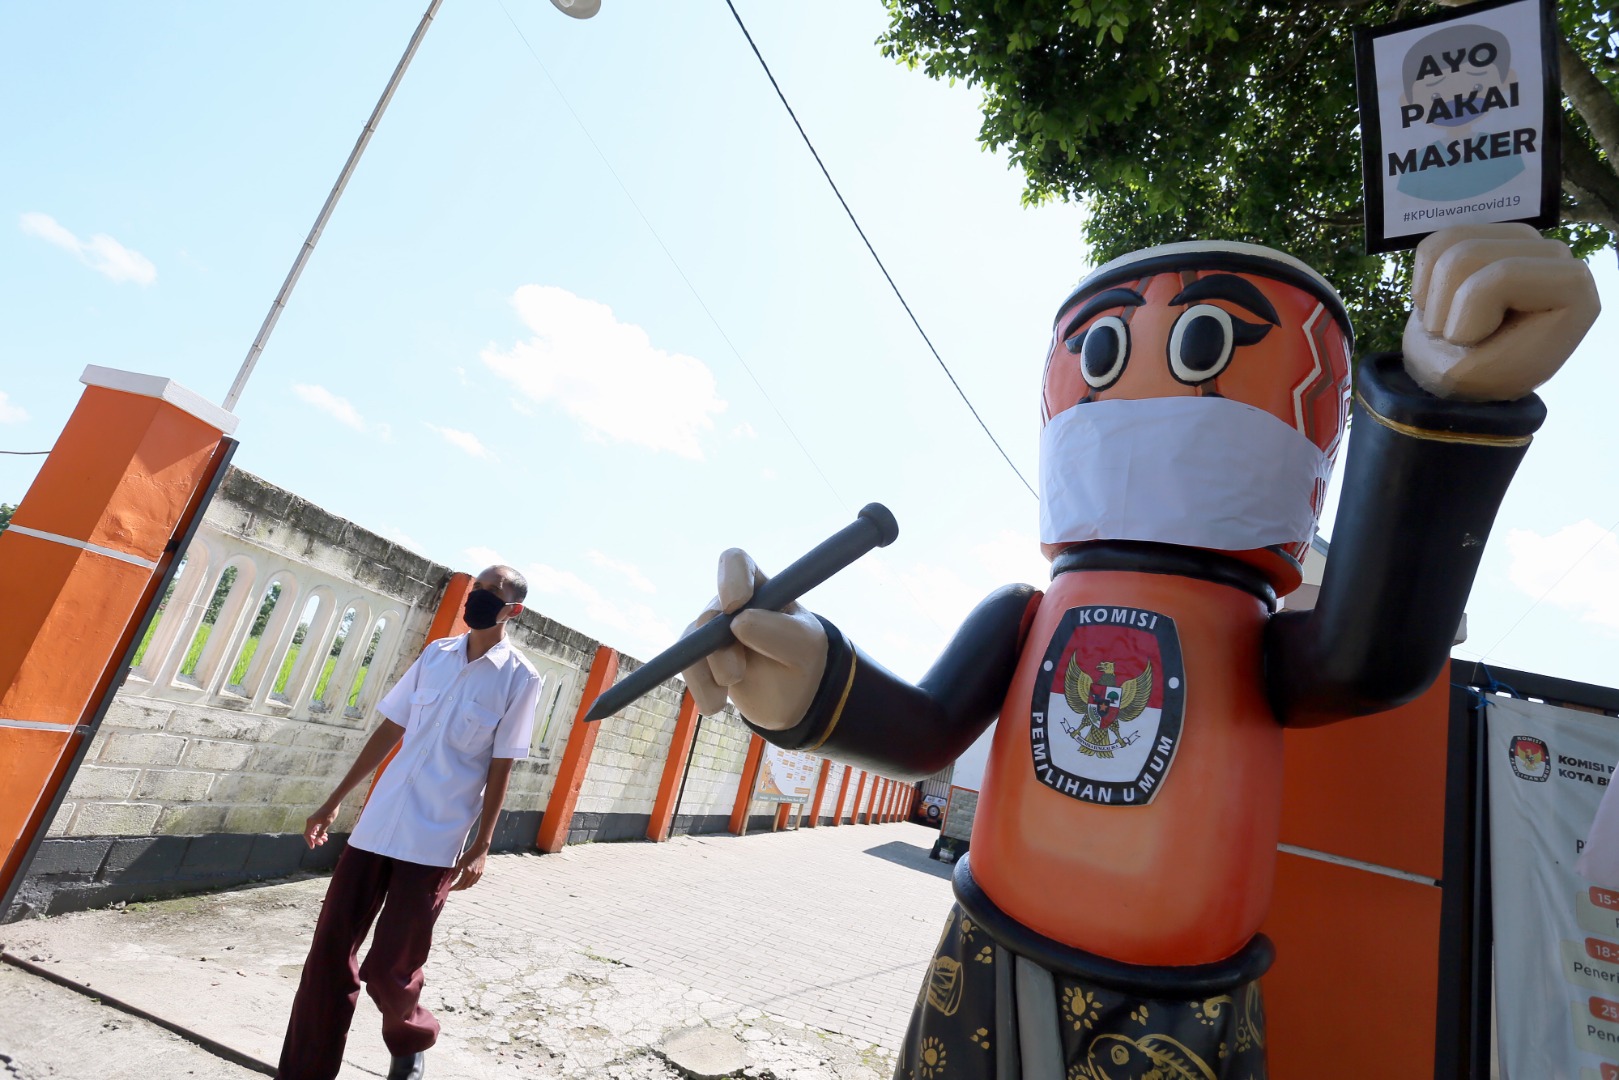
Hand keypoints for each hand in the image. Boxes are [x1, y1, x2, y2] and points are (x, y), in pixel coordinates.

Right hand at [304, 802, 338, 848]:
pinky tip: (325, 835)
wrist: (333, 803)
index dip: (309, 841)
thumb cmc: (331, 812)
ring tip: (326, 839)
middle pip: (310, 834)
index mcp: (311, 822)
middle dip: (315, 839)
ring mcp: (313, 820)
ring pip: (313, 831)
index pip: (307, 834)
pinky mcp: (316, 819)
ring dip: (318, 836)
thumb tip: (317, 840)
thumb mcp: (327, 823)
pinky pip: (316, 828)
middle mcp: (310, 821)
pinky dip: (319, 832)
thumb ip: (321, 831)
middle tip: (322, 843)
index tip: (313, 847)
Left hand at [451, 843, 488, 891]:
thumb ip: (455, 872)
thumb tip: (450, 880)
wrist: (480, 849)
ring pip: (470, 885)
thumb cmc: (469, 854)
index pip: (459, 883)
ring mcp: (478, 874)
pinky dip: (469, 884)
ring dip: (464, 887)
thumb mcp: (460, 862)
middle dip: (458, 889)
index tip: (449, 889)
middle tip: (453, 888)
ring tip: (458, 886)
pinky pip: (474, 882)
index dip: (454, 888)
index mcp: (467, 871)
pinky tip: (466, 882)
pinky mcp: (481, 873)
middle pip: (465, 886)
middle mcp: (473, 874)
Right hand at [682, 548, 828, 730]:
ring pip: (694, 642)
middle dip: (721, 647)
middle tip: (737, 673)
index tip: (734, 605)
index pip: (736, 563)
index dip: (730, 578)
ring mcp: (712, 632)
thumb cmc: (802, 660)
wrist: (791, 699)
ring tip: (730, 690)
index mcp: (760, 588)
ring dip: (711, 671)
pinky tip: (716, 705)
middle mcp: (731, 605)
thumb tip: (738, 621)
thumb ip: (778, 632)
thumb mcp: (804, 646)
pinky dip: (701, 689)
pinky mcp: (700, 659)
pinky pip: (687, 668)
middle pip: (711, 612)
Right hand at [1402, 223, 1599, 400]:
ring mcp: (1521, 241)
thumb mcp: (1469, 371)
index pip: (1503, 275)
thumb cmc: (1479, 378)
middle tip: (1456, 336)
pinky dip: (1423, 282)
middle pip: (1467, 255)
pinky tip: (1444, 302)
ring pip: (1448, 246)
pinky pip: (1434, 243)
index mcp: (1572, 289)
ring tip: (1450, 319)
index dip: (1470, 314)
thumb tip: (1454, 277)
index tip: (1476, 345)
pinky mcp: (1488, 234)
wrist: (1463, 373)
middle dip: (1443, 304)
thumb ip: (1466, 325)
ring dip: (1433, 296)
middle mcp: (1554, 255)